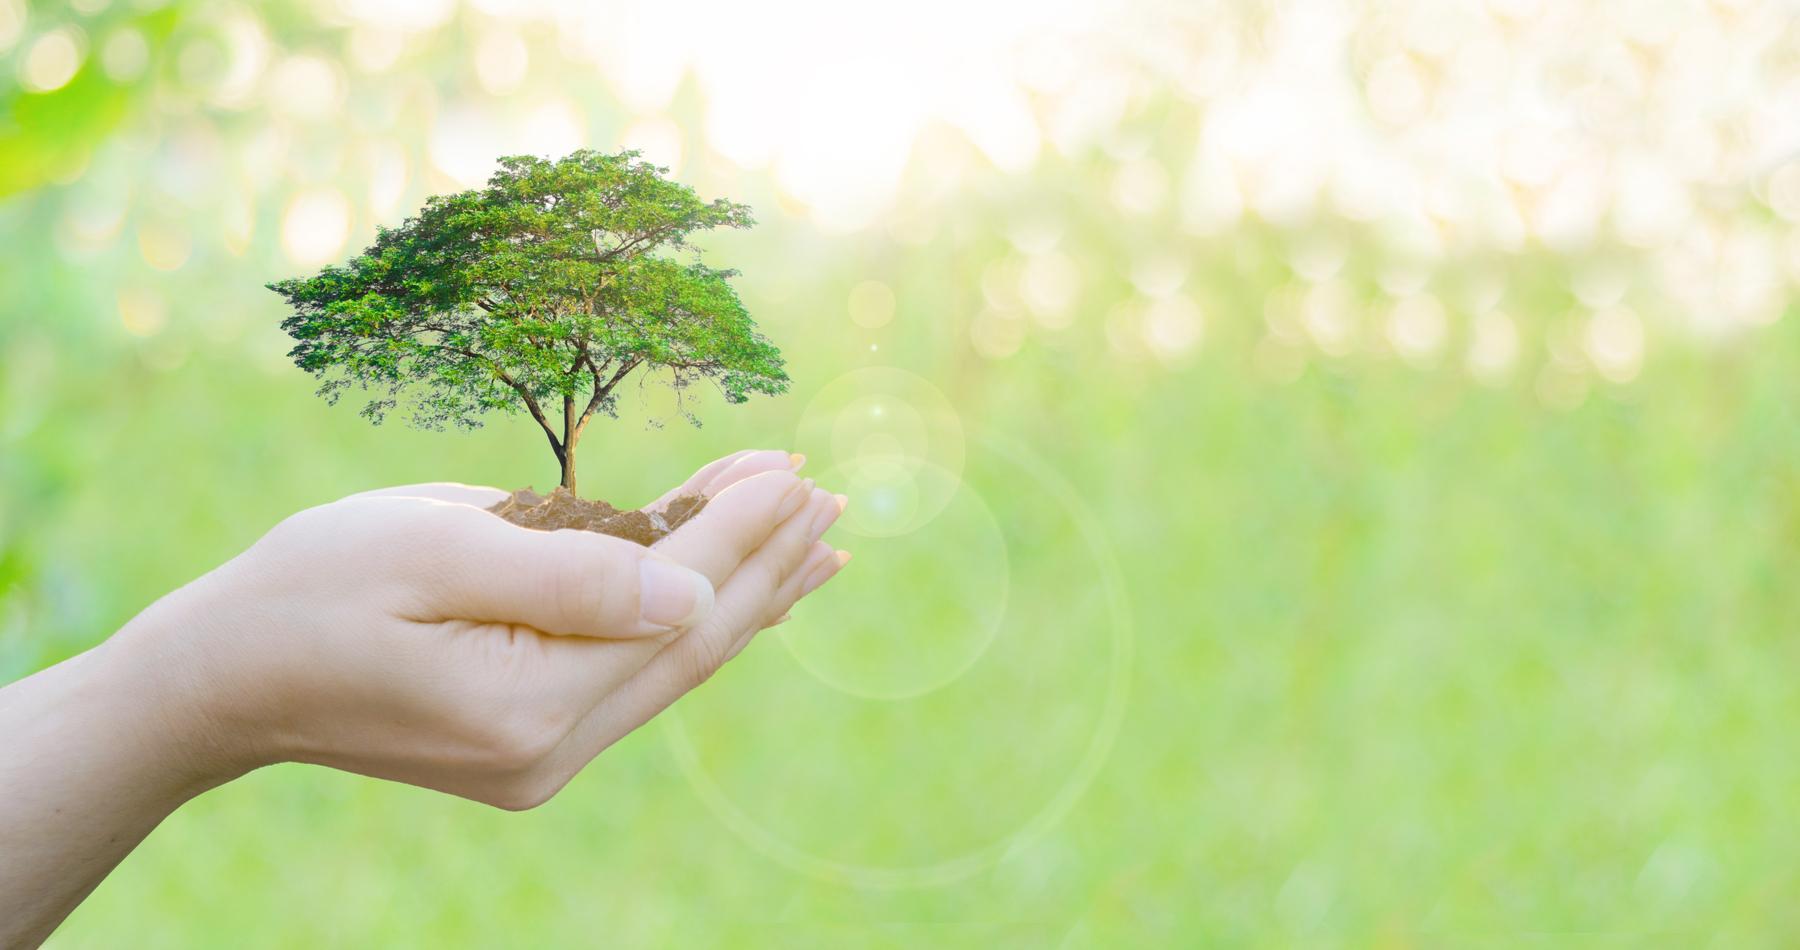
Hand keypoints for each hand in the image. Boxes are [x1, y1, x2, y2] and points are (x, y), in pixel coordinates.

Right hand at [107, 449, 849, 809]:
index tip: (796, 470)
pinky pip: (636, 673)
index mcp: (528, 703)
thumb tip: (693, 587)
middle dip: (767, 563)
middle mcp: (551, 751)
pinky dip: (688, 621)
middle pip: (694, 644)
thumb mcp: (430, 546)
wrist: (225, 677)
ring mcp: (544, 758)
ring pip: (674, 661)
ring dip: (743, 592)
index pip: (677, 604)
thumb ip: (568, 569)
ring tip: (814, 542)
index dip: (744, 531)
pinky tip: (737, 593)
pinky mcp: (531, 746)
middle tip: (832, 500)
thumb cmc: (312, 588)